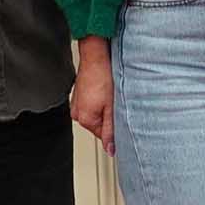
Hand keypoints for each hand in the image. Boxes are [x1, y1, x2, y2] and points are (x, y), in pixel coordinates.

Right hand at [70, 37, 114, 155]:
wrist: (96, 56)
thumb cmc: (104, 76)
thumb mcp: (113, 106)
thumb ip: (112, 130)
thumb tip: (111, 149)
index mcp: (85, 119)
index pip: (103, 136)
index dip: (116, 132)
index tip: (126, 126)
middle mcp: (77, 113)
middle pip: (100, 125)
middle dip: (112, 119)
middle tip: (122, 107)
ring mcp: (77, 103)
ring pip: (97, 114)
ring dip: (107, 109)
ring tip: (114, 97)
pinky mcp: (81, 94)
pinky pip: (93, 104)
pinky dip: (101, 101)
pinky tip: (108, 92)